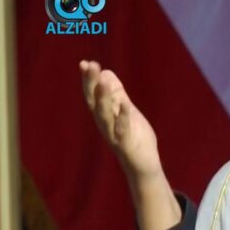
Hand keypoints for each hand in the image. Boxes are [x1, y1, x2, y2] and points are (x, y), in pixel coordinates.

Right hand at [80, 60, 179, 229]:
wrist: (144, 166)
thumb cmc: (135, 138)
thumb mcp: (127, 112)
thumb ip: (118, 95)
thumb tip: (107, 74)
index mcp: (105, 116)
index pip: (93, 96)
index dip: (89, 80)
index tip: (86, 63)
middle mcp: (105, 125)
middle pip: (95, 103)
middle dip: (92, 85)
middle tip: (91, 66)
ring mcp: (114, 136)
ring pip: (105, 117)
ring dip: (104, 99)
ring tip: (103, 83)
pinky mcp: (126, 146)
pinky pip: (124, 131)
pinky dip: (124, 119)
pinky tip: (126, 106)